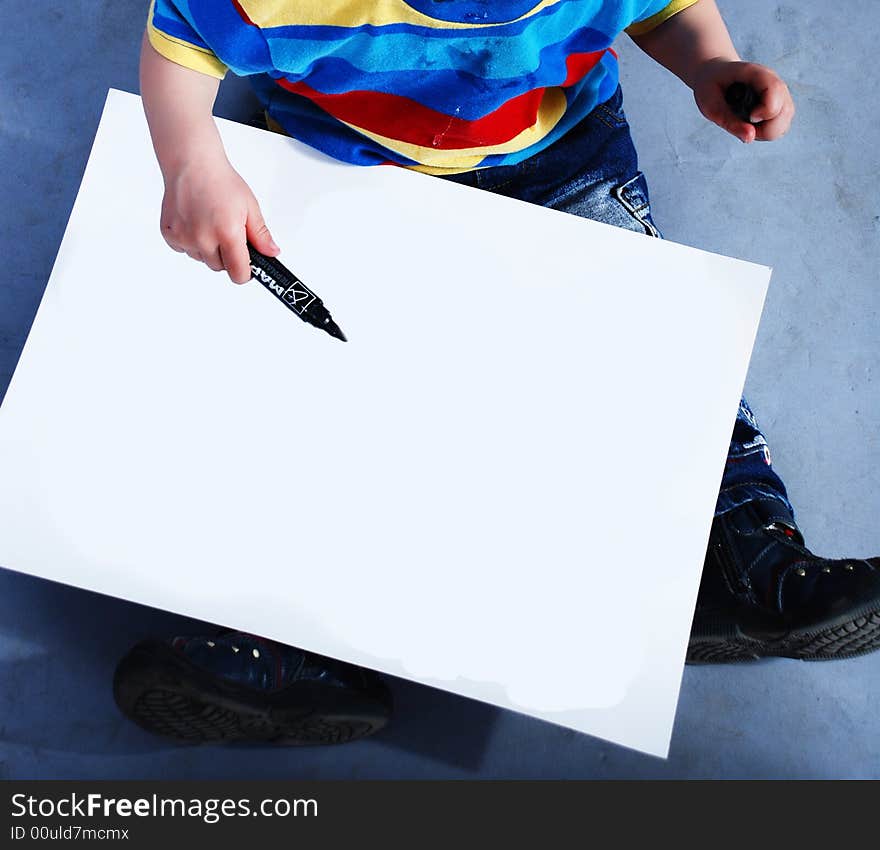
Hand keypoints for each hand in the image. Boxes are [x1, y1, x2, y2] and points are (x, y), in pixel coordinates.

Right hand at [160, 152, 278, 283]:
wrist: (191, 163)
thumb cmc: (220, 181)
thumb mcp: (250, 207)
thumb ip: (261, 235)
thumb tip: (272, 253)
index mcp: (227, 234)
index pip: (239, 274)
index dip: (245, 272)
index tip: (247, 264)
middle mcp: (203, 239)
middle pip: (220, 267)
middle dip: (227, 255)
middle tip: (227, 232)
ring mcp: (184, 237)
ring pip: (202, 259)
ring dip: (208, 249)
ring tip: (210, 222)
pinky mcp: (169, 234)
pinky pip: (184, 250)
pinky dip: (191, 241)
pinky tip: (195, 222)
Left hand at [692, 59, 794, 142]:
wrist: (714, 74)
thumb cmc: (711, 87)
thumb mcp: (711, 105)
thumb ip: (729, 121)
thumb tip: (750, 138)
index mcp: (757, 73)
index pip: (775, 90)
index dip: (766, 110)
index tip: (750, 117)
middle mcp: (773, 83)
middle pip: (785, 111)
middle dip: (765, 128)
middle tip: (742, 123)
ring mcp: (779, 95)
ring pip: (785, 122)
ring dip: (765, 132)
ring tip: (744, 124)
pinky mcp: (778, 107)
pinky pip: (780, 127)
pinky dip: (766, 133)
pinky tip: (750, 126)